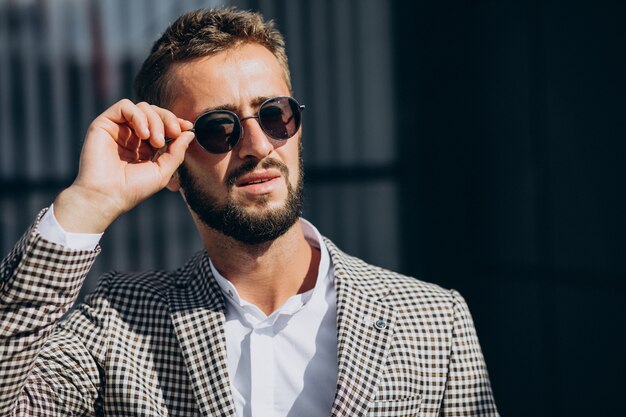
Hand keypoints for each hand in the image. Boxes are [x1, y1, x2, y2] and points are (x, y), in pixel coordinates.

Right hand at [53, 99, 194, 232]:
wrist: (107, 196)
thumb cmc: (133, 189)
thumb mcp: (163, 171)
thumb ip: (177, 152)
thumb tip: (190, 132)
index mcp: (145, 145)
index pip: (163, 124)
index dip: (176, 122)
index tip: (188, 127)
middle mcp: (131, 135)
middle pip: (154, 112)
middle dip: (168, 119)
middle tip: (173, 134)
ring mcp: (118, 128)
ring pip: (142, 107)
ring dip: (155, 121)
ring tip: (156, 142)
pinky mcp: (104, 123)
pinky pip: (125, 106)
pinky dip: (139, 116)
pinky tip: (143, 135)